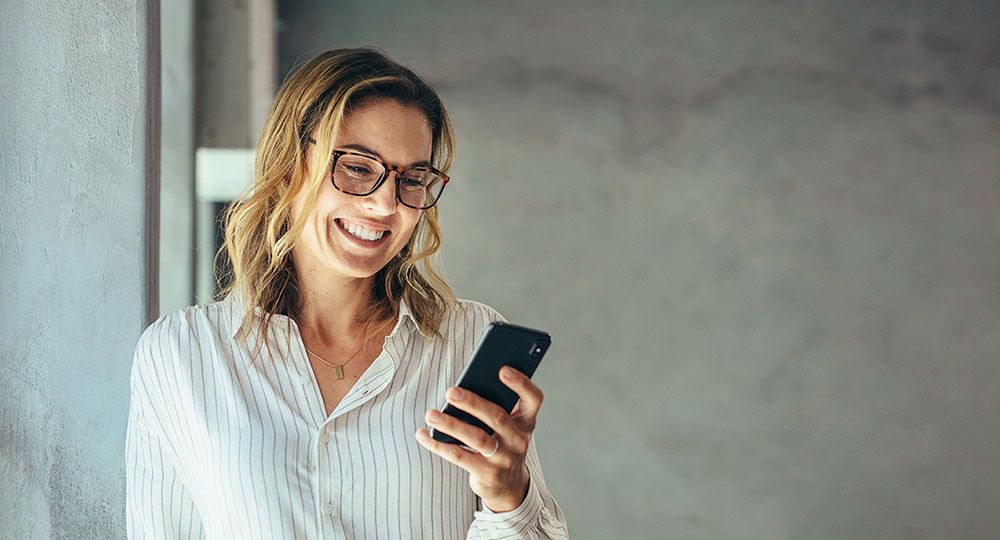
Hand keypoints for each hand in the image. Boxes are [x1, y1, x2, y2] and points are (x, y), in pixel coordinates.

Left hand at [415, 364, 543, 511]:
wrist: (508, 485)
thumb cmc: (502, 444)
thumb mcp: (508, 426)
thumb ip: (495, 407)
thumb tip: (461, 391)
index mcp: (525, 420)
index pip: (533, 398)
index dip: (521, 383)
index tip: (502, 369)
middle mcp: (518, 439)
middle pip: (497, 417)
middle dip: (473, 403)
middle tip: (451, 392)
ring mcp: (504, 458)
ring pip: (477, 438)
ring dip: (451, 425)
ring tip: (431, 414)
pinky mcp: (486, 473)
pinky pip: (459, 456)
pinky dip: (438, 445)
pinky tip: (423, 435)